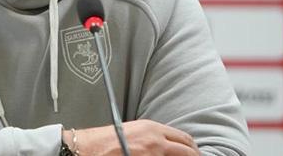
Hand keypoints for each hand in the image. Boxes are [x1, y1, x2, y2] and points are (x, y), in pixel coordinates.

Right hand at [63, 120, 198, 155]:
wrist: (88, 149)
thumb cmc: (105, 141)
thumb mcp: (133, 131)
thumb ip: (152, 137)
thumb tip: (165, 147)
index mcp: (152, 129)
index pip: (183, 138)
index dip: (192, 149)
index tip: (194, 154)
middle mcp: (156, 140)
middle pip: (188, 150)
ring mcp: (152, 154)